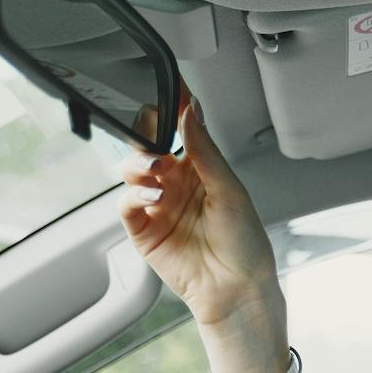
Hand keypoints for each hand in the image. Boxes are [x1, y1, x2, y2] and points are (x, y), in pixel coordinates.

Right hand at [120, 93, 280, 333]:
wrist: (238, 290)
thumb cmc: (245, 245)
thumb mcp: (230, 190)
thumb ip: (205, 150)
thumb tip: (190, 112)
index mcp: (201, 169)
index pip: (181, 129)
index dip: (174, 106)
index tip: (170, 82)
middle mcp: (177, 183)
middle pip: (149, 144)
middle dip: (147, 133)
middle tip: (153, 131)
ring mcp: (158, 205)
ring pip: (133, 170)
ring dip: (140, 164)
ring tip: (157, 171)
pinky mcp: (143, 230)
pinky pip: (127, 204)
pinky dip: (134, 195)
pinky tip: (153, 197)